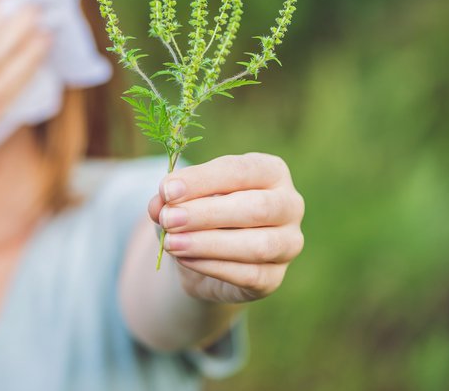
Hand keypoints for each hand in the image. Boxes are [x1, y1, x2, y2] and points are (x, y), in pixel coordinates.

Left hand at [147, 152, 304, 303]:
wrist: (206, 254)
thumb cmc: (200, 211)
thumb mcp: (183, 197)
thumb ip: (171, 197)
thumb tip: (159, 205)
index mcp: (271, 171)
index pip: (240, 171)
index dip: (202, 180)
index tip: (167, 190)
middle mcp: (289, 204)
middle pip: (256, 208)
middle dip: (207, 213)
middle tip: (169, 219)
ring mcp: (288, 243)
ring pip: (258, 245)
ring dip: (209, 244)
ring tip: (171, 243)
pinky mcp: (275, 277)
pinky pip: (249, 275)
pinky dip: (212, 266)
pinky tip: (184, 259)